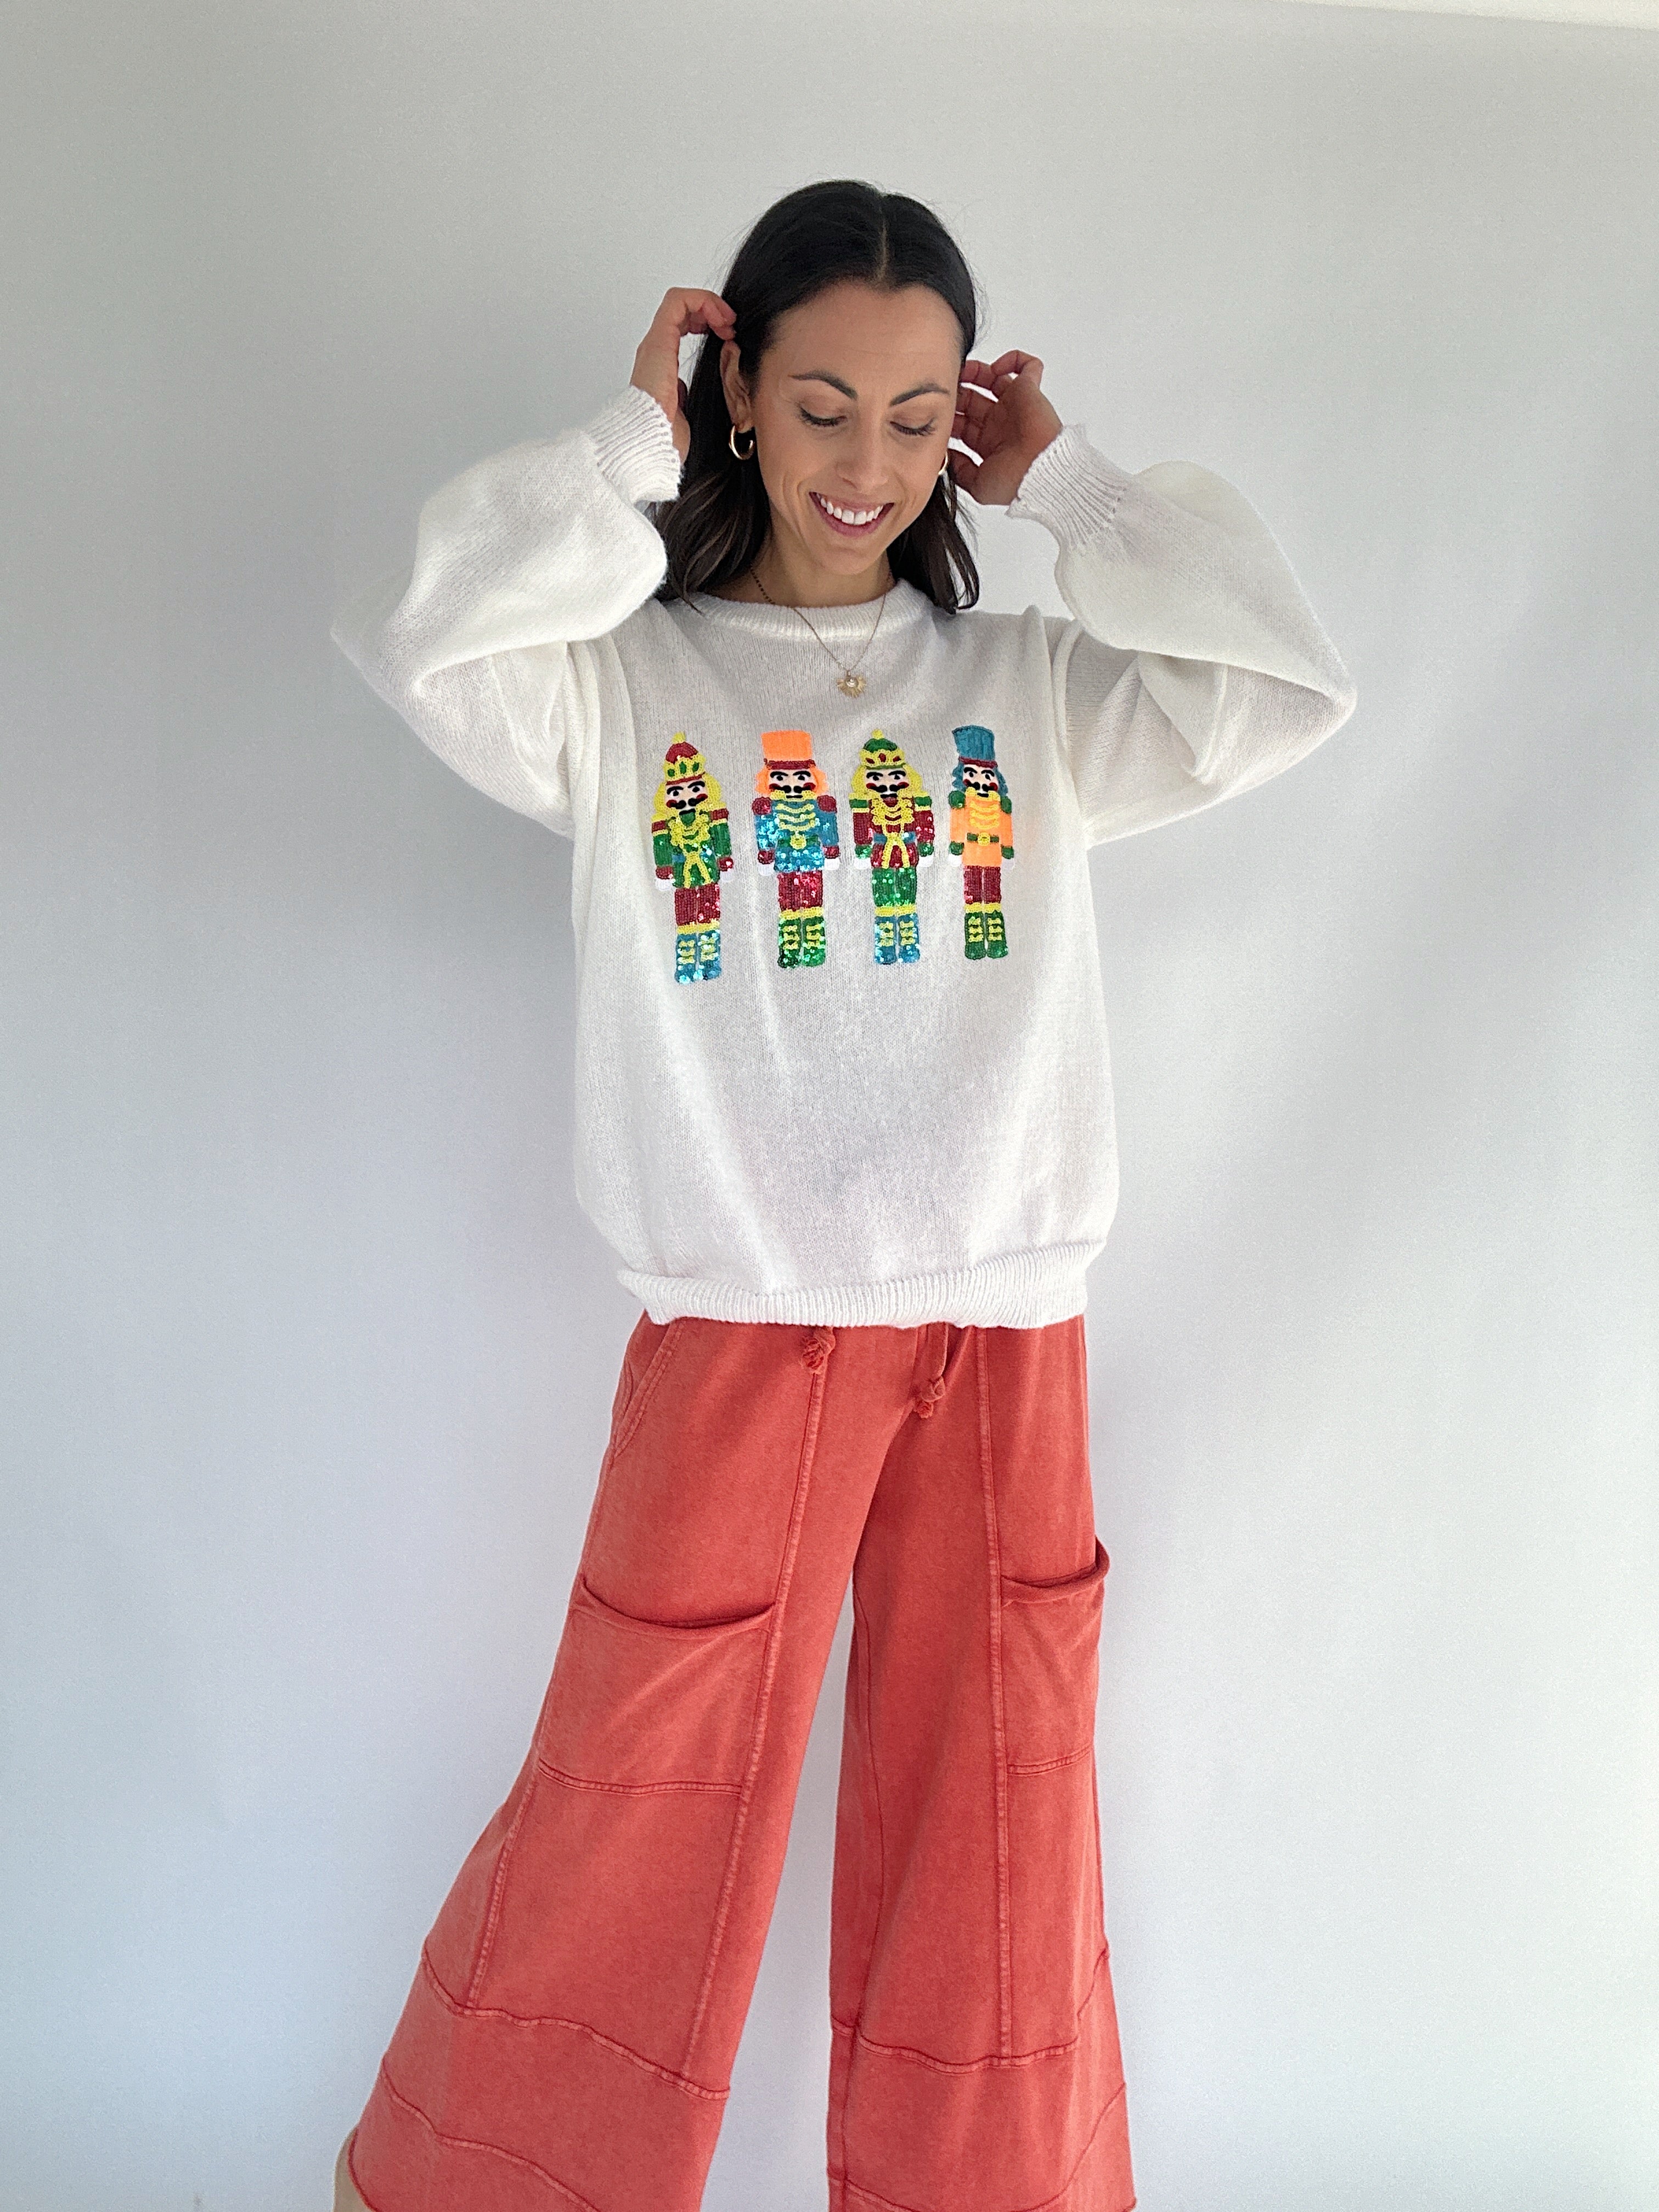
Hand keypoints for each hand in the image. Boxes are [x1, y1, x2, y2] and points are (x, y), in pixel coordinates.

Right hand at [631, 288, 737, 462]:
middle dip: (710, 309)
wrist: (651, 442)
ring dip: (709, 303)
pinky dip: (702, 301)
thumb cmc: (666, 434)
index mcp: (661, 362)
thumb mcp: (684, 407)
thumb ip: (682, 393)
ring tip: (727, 321)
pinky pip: (678, 302)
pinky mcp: (660, 341)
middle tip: (730, 325)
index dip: (707, 320)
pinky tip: (719, 320)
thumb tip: (683, 389)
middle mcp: (656, 349)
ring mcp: (656, 343)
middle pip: (681, 309)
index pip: (682, 324)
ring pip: (679, 301)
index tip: (728, 334)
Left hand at [948, 351, 1063, 505]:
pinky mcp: (1030, 390)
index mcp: (989, 443)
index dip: (949, 416)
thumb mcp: (978, 486)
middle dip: (957, 393)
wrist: (1040, 471)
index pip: (963, 423)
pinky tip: (997, 368)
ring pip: (993, 379)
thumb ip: (960, 471)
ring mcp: (1015, 405)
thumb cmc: (1015, 480)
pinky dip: (1014, 360)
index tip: (937, 412)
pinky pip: (1028, 366)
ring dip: (976, 372)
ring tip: (962, 370)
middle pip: (973, 399)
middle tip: (946, 388)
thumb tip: (947, 458)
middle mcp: (1000, 422)